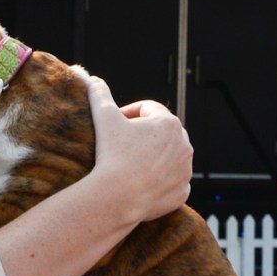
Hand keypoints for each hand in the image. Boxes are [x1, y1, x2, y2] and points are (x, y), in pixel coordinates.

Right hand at [86, 77, 192, 224]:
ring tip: (131, 163)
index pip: (149, 110)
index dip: (129, 113)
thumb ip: (99, 94)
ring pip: (169, 158)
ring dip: (153, 157)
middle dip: (144, 136)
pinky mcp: (182, 192)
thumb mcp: (103, 118)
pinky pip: (172, 182)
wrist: (116, 198)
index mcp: (169, 123)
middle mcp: (185, 145)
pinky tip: (142, 183)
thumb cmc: (111, 155)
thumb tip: (91, 77)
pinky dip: (160, 181)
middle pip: (162, 133)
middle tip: (121, 145)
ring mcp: (185, 171)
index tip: (115, 124)